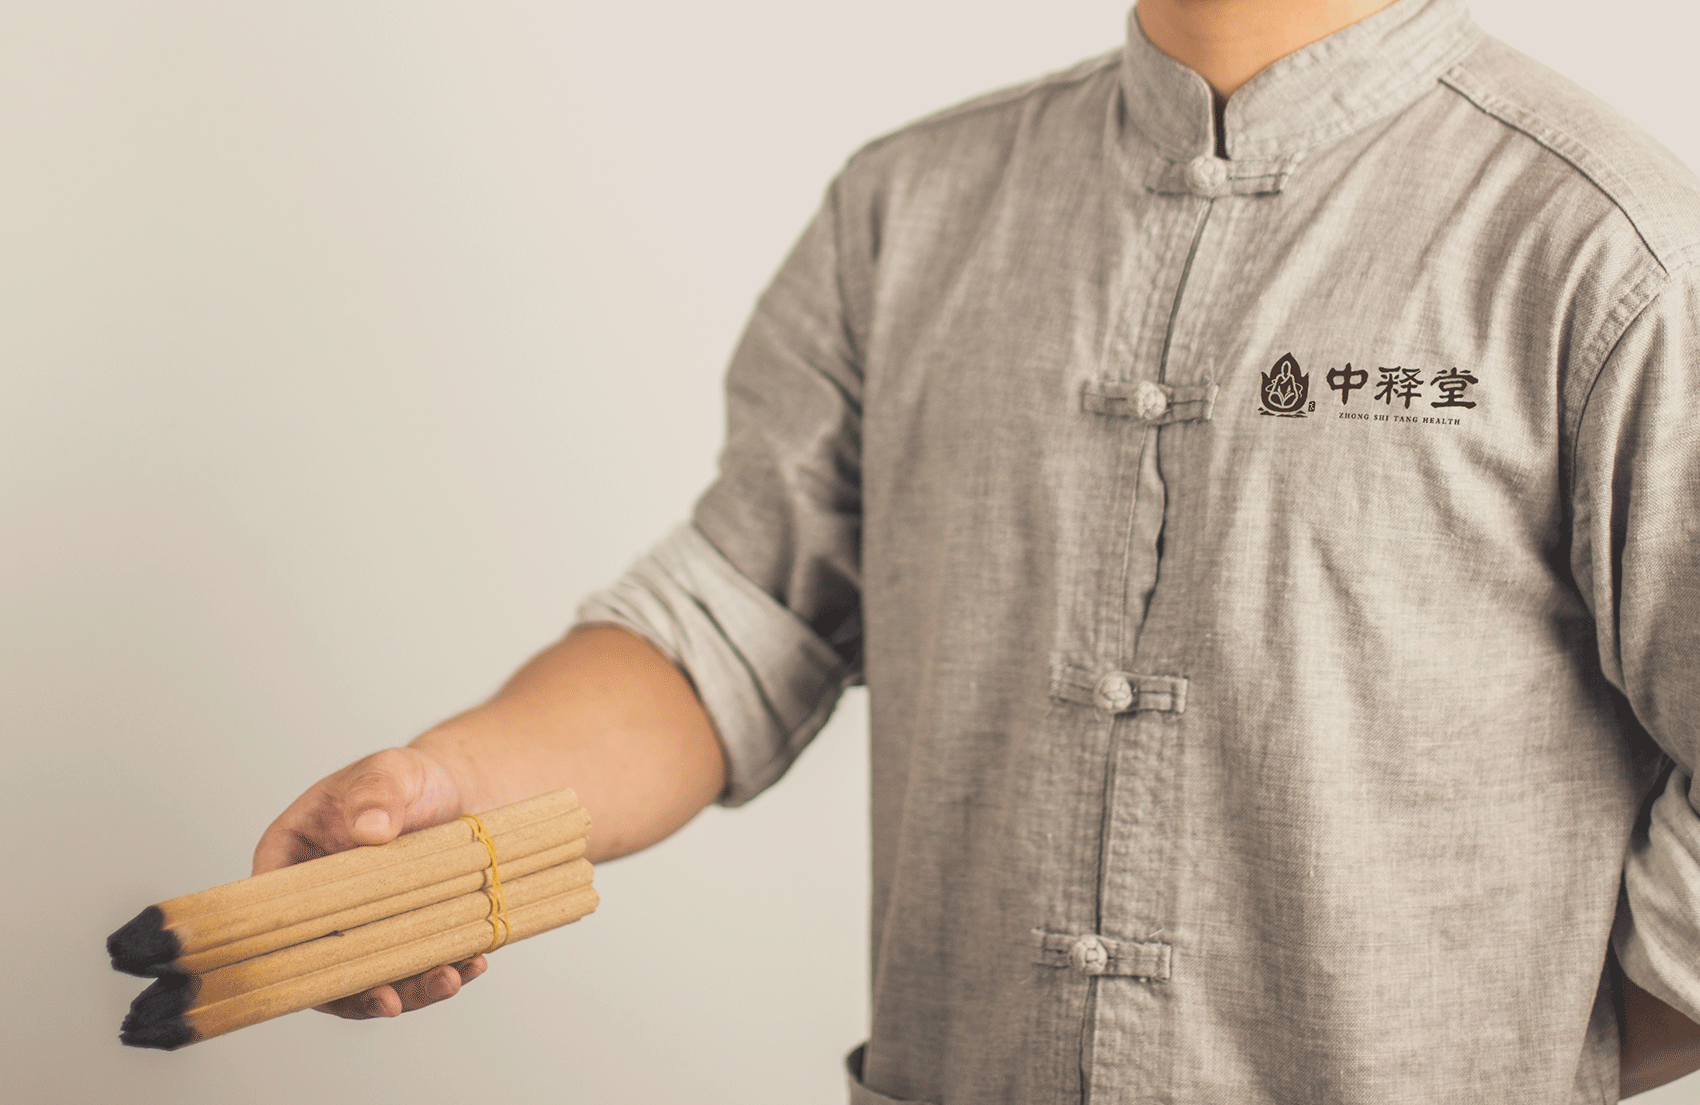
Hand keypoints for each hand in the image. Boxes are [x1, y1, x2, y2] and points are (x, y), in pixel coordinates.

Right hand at [251, 746, 489, 1018]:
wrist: (462, 788)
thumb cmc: (409, 778)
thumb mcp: (391, 772)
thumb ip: (376, 793)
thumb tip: (370, 829)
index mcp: (292, 860)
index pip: (272, 915)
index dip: (290, 952)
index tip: (326, 970)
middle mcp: (321, 905)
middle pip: (321, 962)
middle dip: (357, 991)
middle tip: (392, 1001)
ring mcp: (363, 927)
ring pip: (371, 976)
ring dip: (408, 990)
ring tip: (448, 979)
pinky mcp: (404, 937)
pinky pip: (414, 968)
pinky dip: (443, 972)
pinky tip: (471, 963)